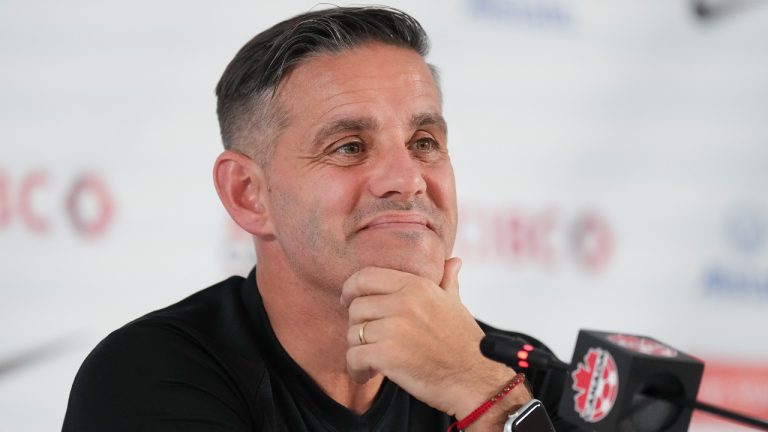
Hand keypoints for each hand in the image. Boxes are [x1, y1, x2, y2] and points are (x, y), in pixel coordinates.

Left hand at [341, 258, 528, 419]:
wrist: (477, 380)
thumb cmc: (466, 344)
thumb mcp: (455, 305)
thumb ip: (447, 281)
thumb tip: (452, 261)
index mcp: (417, 285)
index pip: (366, 276)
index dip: (351, 289)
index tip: (348, 301)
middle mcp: (404, 302)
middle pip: (356, 307)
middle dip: (356, 326)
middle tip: (367, 341)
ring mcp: (395, 328)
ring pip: (352, 333)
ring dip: (357, 350)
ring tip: (370, 360)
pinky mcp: (388, 355)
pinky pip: (353, 357)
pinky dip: (356, 368)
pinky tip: (367, 373)